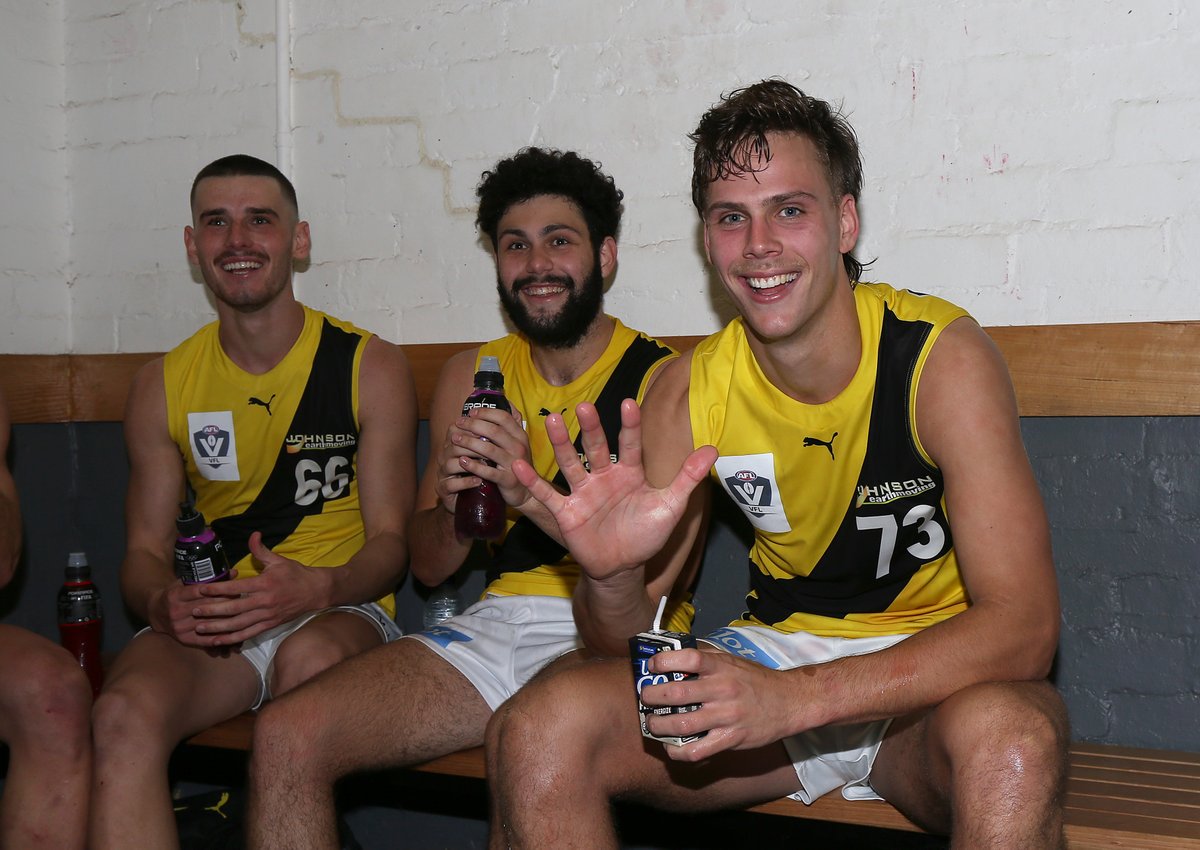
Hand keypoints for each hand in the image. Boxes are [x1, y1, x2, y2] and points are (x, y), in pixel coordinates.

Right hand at [146, 579, 234, 646]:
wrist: (156, 612)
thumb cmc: (175, 594)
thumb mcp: (185, 582)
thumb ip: (207, 578)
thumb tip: (234, 572)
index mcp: (176, 595)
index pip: (201, 591)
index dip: (219, 590)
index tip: (235, 588)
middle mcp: (176, 612)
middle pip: (207, 607)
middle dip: (226, 603)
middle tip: (242, 601)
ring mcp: (179, 627)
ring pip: (208, 623)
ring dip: (226, 620)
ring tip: (242, 615)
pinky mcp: (183, 639)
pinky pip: (205, 640)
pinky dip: (219, 637)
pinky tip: (233, 634)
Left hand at [188, 532, 331, 644]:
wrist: (316, 591)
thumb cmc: (296, 574)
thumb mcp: (279, 560)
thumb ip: (261, 550)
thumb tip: (253, 534)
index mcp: (265, 584)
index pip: (237, 587)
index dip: (218, 589)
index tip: (201, 589)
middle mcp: (264, 601)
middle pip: (234, 608)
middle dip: (212, 611)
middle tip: (194, 612)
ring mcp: (267, 615)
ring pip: (238, 624)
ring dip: (218, 628)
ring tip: (200, 628)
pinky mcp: (269, 625)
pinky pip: (248, 634)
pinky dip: (232, 639)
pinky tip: (218, 640)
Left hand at [433, 405, 529, 511]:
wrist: (525, 492)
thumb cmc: (516, 464)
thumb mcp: (517, 442)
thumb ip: (510, 425)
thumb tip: (504, 400)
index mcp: (520, 436)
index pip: (504, 417)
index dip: (486, 413)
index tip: (471, 413)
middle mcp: (519, 448)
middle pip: (494, 431)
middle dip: (473, 425)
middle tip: (459, 423)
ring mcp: (514, 464)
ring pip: (489, 449)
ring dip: (469, 442)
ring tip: (455, 439)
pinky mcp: (507, 480)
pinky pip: (488, 471)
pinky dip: (474, 465)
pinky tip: (462, 460)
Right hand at [511, 398, 715, 581]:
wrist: (622, 567)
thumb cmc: (646, 534)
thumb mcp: (671, 505)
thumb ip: (687, 477)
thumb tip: (713, 449)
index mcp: (629, 473)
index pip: (630, 444)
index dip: (630, 425)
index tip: (629, 403)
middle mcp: (603, 477)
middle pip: (595, 447)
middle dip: (591, 428)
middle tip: (586, 406)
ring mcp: (583, 493)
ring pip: (570, 463)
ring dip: (560, 443)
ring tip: (551, 420)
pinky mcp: (566, 512)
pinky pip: (548, 495)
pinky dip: (533, 481)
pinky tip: (518, 464)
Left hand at [640, 647, 796, 761]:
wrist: (791, 702)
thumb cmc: (757, 680)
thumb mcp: (733, 661)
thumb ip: (706, 658)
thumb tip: (674, 656)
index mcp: (722, 667)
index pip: (688, 657)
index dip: (663, 661)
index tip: (652, 666)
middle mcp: (722, 690)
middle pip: (676, 693)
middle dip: (651, 696)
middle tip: (646, 698)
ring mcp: (727, 716)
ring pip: (681, 724)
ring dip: (658, 725)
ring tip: (652, 723)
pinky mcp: (731, 739)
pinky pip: (697, 751)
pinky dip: (678, 751)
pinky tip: (671, 747)